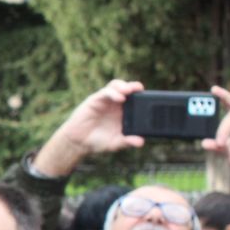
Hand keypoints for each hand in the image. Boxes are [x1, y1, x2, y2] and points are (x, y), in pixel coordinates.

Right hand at [32, 79, 146, 177]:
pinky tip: (119, 98)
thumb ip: (127, 142)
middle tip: (140, 89)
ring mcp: (105, 100)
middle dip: (134, 86)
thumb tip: (140, 142)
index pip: (135, 99)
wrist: (79, 142)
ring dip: (123, 86)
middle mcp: (115, 104)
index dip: (142, 96)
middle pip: (127, 89)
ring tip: (129, 91)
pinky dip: (113, 93)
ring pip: (116, 86)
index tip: (150, 97)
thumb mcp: (115, 143)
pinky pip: (105, 92)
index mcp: (123, 112)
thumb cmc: (97, 141)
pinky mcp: (95, 100)